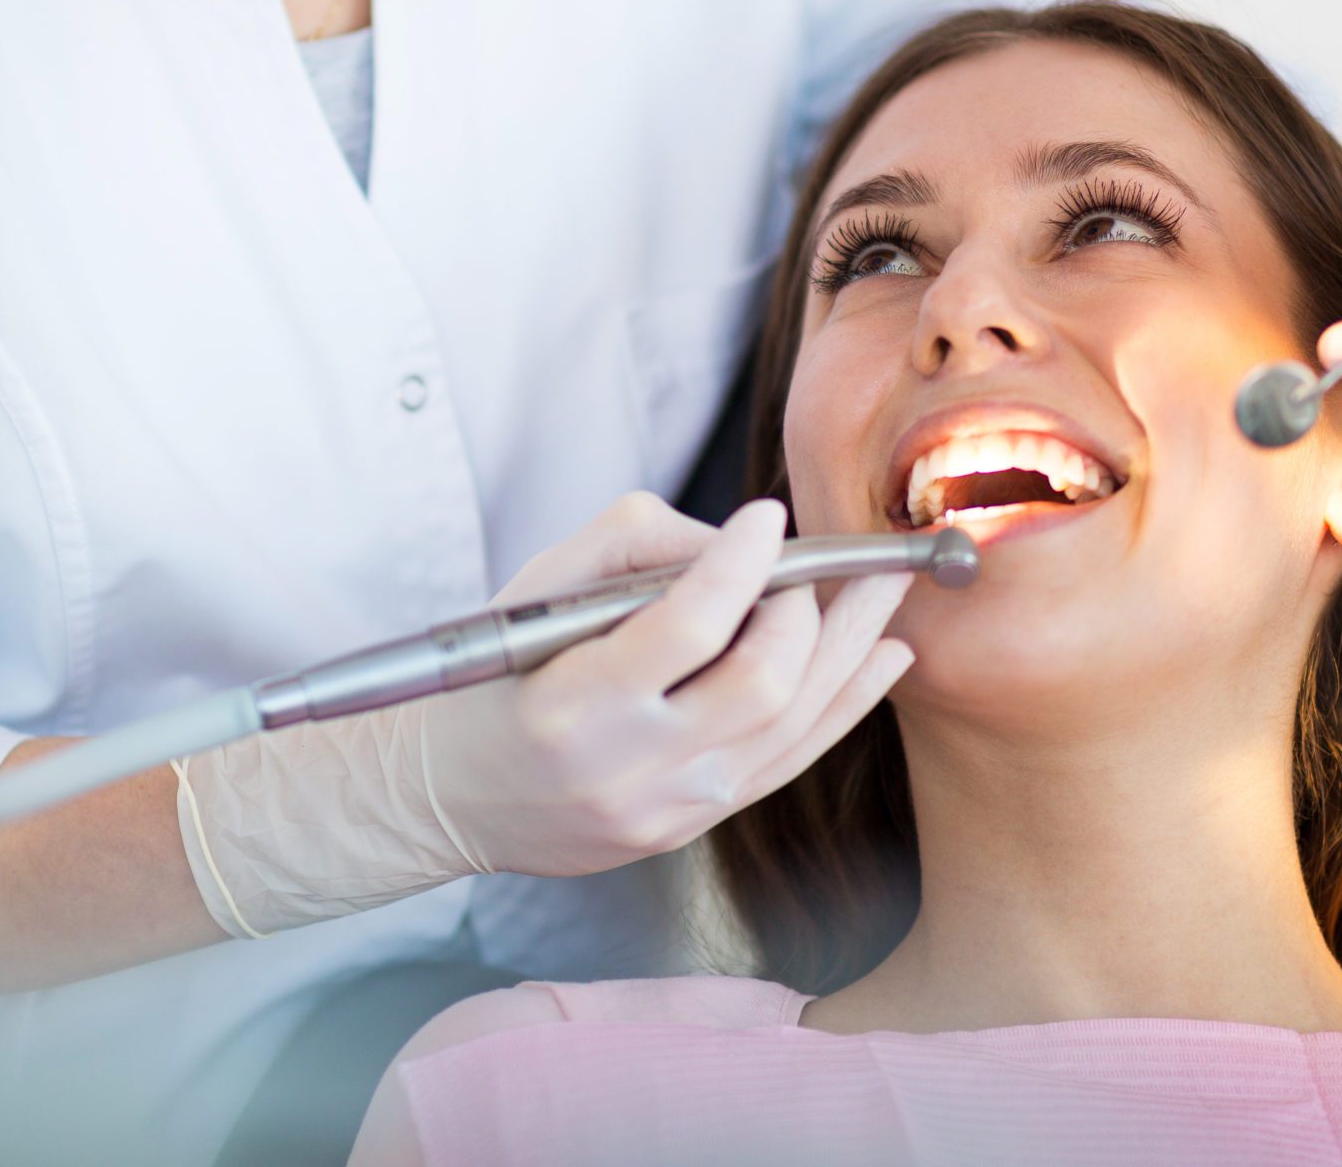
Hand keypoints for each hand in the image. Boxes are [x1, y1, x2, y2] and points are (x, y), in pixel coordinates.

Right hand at [420, 494, 912, 878]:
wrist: (456, 794)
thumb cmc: (497, 675)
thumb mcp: (538, 589)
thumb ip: (635, 546)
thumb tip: (737, 544)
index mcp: (574, 703)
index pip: (687, 627)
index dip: (741, 565)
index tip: (767, 516)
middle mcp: (628, 767)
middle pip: (760, 683)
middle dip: (808, 610)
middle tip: (819, 564)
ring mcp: (669, 807)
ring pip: (792, 724)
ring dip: (850, 648)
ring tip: (885, 590)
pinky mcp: (694, 826)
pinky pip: (791, 761)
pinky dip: (847, 703)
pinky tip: (882, 658)